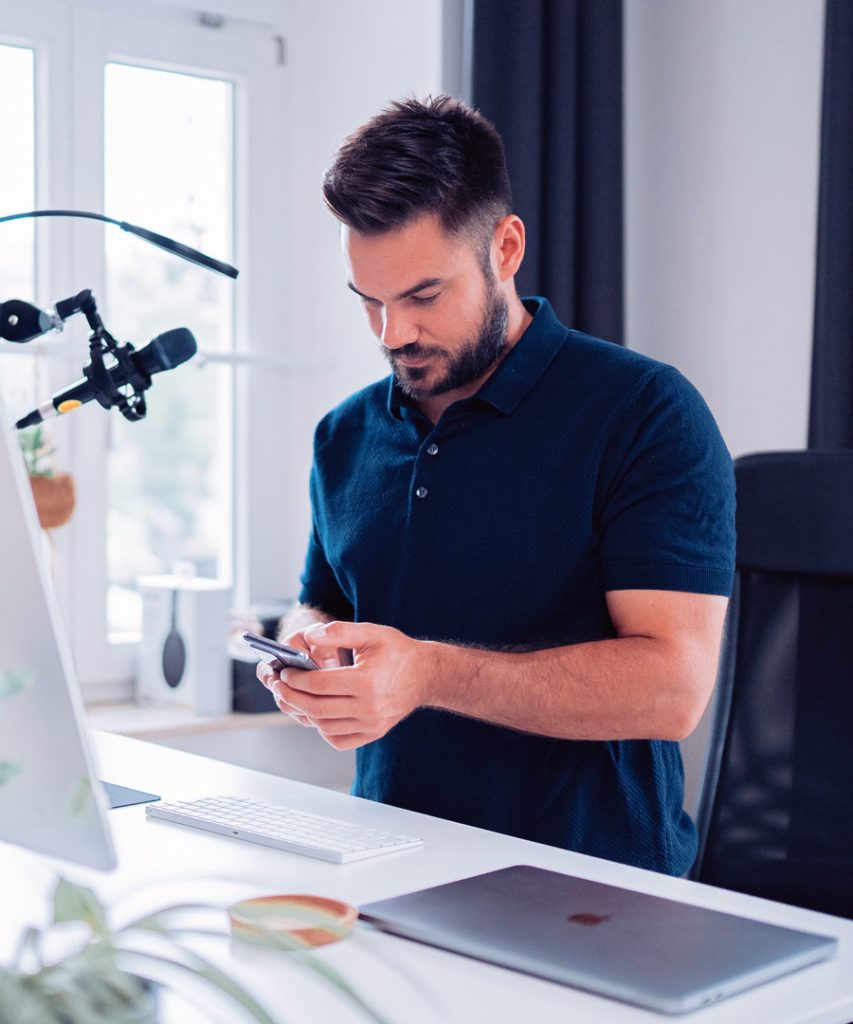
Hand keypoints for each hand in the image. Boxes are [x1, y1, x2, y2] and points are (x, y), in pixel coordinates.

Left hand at [271, 620, 436, 749]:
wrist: (425, 675)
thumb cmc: (397, 651)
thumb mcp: (371, 632)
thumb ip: (338, 631)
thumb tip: (309, 636)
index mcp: (367, 681)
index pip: (320, 684)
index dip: (296, 678)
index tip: (285, 672)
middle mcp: (370, 707)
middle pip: (317, 709)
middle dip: (291, 697)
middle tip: (279, 685)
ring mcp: (372, 724)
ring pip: (324, 726)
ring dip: (303, 713)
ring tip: (293, 697)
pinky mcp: (373, 733)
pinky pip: (338, 739)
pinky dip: (322, 728)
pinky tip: (316, 712)